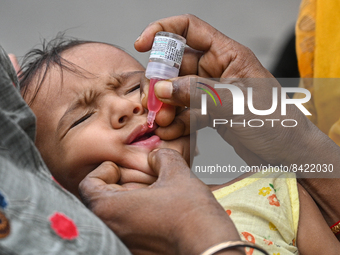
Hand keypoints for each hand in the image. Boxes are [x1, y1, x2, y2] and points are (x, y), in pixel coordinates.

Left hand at [79, 149, 242, 254]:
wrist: (209, 247)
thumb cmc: (191, 211)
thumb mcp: (177, 173)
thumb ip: (161, 157)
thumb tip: (154, 156)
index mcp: (110, 209)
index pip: (88, 185)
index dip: (105, 170)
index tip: (124, 168)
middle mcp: (110, 230)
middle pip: (100, 200)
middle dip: (120, 184)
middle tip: (142, 178)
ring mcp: (123, 243)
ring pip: (115, 215)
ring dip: (129, 200)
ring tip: (153, 193)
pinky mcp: (136, 251)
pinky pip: (127, 229)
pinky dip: (137, 216)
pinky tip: (159, 210)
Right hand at [136, 15, 339, 226]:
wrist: (288, 153)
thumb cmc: (276, 123)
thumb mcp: (236, 104)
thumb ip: (199, 94)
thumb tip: (164, 88)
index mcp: (227, 55)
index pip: (189, 28)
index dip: (163, 30)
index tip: (142, 45)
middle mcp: (217, 70)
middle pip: (177, 65)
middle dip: (161, 82)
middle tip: (154, 102)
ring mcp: (212, 91)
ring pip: (178, 91)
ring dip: (167, 106)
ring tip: (163, 122)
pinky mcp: (211, 111)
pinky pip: (186, 111)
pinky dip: (177, 121)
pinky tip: (172, 132)